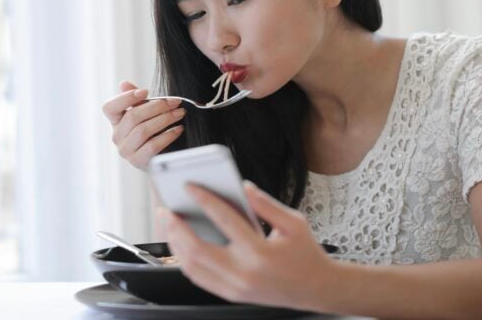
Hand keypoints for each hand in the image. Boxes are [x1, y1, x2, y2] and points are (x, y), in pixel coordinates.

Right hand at [101, 80, 185, 169]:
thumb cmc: (153, 133)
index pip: (109, 108)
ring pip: (143, 130)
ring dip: (165, 119)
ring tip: (179, 113)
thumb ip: (136, 100)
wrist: (161, 158)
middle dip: (157, 106)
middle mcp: (117, 136)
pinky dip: (168, 135)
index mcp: (116, 122)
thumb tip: (124, 83)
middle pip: (132, 117)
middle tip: (175, 102)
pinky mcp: (137, 161)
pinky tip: (179, 129)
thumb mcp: (146, 114)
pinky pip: (152, 146)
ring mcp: (126, 151)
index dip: (125, 98)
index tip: (146, 91)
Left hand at [161, 181, 334, 309]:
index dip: (204, 199)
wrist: (316, 289)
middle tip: (165, 209)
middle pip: (197, 249)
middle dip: (176, 227)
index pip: (225, 220)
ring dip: (175, 244)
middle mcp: (244, 273)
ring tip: (169, 224)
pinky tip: (181, 243)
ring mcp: (235, 288)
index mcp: (260, 252)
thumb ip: (266, 203)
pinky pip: (199, 278)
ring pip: (192, 266)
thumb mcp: (294, 222)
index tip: (189, 185)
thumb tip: (243, 186)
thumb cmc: (306, 253)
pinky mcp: (231, 295)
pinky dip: (185, 260)